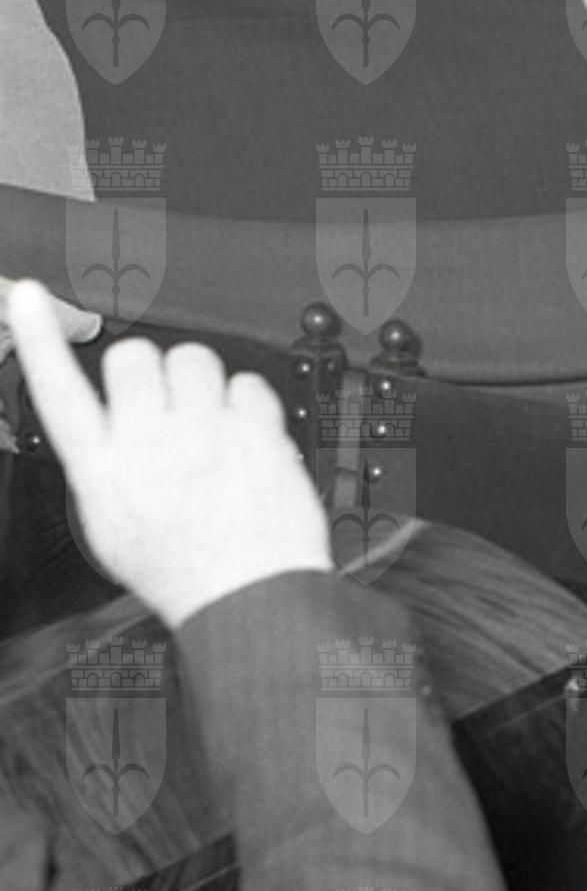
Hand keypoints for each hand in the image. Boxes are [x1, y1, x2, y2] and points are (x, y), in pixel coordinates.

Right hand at [8, 279, 331, 628]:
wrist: (248, 593)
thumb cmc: (184, 567)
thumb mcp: (115, 525)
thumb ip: (109, 466)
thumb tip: (112, 426)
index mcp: (103, 472)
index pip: (58, 393)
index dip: (37, 340)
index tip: (28, 297)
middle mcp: (149, 445)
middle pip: (135, 356)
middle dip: (150, 369)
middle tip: (167, 404)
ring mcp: (205, 433)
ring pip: (194, 357)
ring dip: (200, 379)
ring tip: (207, 420)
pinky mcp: (255, 430)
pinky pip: (247, 381)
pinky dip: (249, 402)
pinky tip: (244, 434)